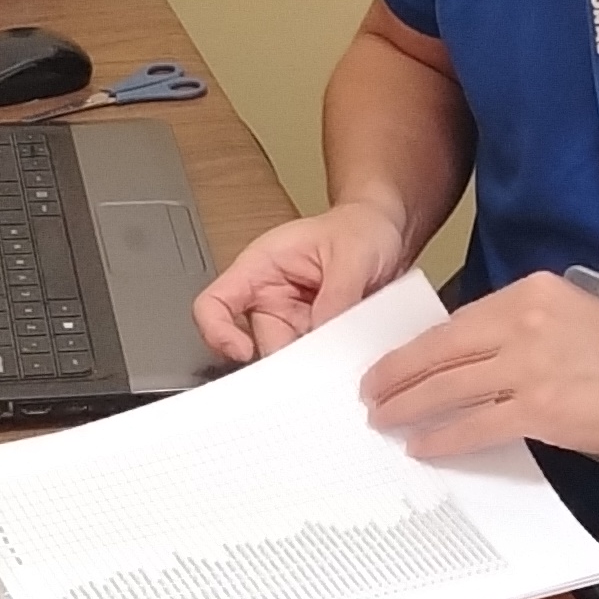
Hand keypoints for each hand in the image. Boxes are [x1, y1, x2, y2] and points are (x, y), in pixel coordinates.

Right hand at [195, 201, 405, 361]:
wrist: (385, 234)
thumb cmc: (360, 228)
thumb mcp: (353, 254)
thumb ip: (337, 295)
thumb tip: (323, 335)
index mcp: (260, 266)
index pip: (214, 303)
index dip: (217, 332)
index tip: (242, 352)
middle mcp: (268, 297)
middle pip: (257, 343)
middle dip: (285, 361)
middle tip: (316, 370)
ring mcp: (291, 319)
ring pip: (288, 358)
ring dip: (312, 364)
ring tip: (343, 356)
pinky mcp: (313, 334)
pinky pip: (313, 359)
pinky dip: (328, 364)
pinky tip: (349, 358)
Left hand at [361, 269, 598, 463]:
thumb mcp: (572, 314)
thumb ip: (523, 328)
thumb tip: (471, 359)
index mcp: (531, 292)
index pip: (456, 322)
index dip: (417, 348)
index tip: (391, 363)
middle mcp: (524, 321)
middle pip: (441, 352)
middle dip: (396, 376)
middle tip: (368, 394)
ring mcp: (530, 366)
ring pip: (449, 388)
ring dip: (408, 407)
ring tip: (384, 419)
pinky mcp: (540, 409)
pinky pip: (475, 425)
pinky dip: (443, 437)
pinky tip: (424, 445)